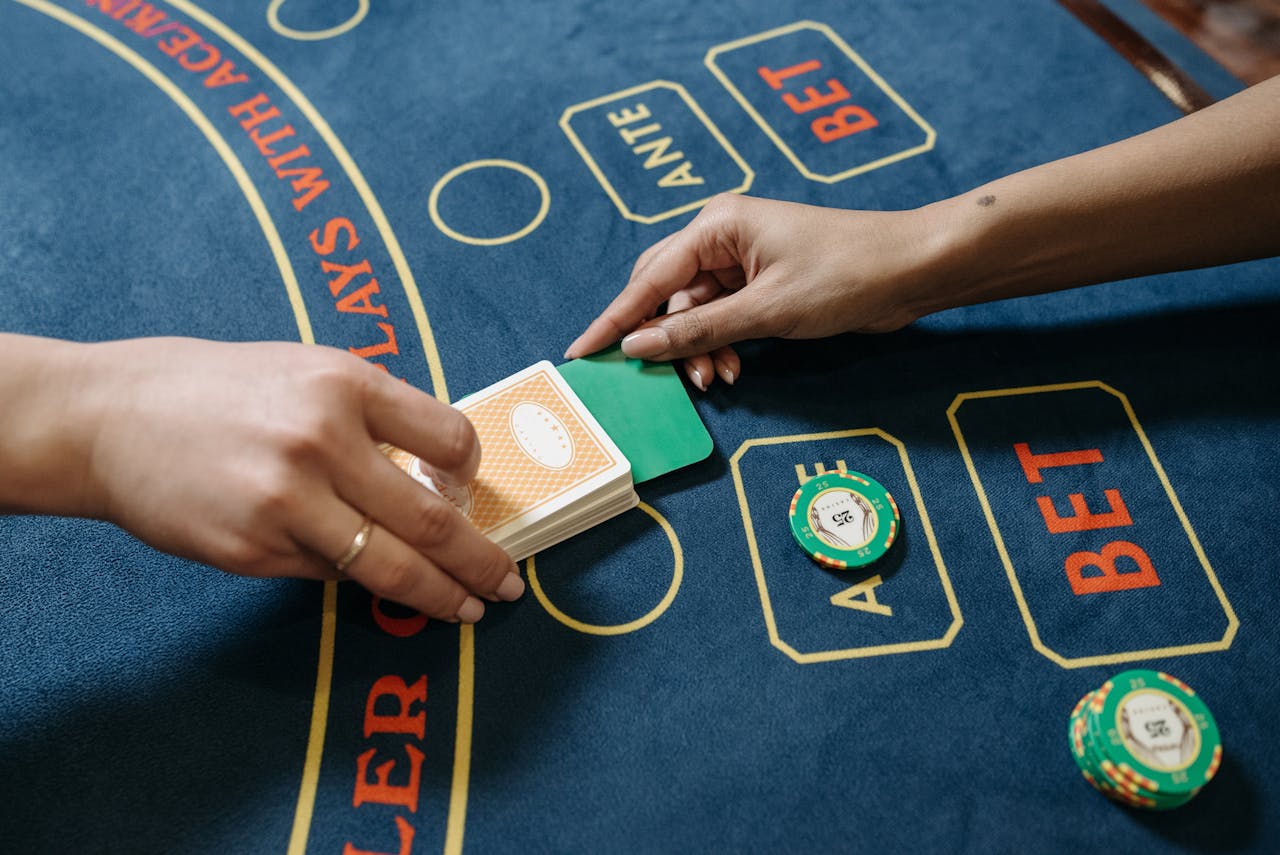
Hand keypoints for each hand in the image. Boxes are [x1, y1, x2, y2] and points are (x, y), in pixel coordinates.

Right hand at [75, 338, 520, 622]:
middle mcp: (320, 443)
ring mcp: (285, 504)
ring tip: (468, 609)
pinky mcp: (252, 551)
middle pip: (431, 521)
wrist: (111, 416)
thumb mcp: (307, 371)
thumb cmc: (221, 390)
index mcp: (345, 385)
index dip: (473, 474)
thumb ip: (375, 416)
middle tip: (507, 583)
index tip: (473, 494)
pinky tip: (370, 580)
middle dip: (480, 562)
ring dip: (439, 596)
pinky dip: (356, 578)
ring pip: (388, 567)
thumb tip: (440, 477)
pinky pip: (327, 575)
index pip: (450, 439)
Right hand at [565, 194, 943, 388]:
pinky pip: (721, 318)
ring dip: (698, 349)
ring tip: (718, 379)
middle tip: (659, 378)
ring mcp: (742, 262)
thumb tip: (638, 345)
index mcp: (717, 225)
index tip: (582, 352)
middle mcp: (722, 238)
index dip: (615, 319)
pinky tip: (735, 369)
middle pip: (665, 293)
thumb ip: (698, 329)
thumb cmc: (845, 274)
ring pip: (693, 313)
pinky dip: (722, 345)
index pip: (650, 277)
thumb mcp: (766, 309)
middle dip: (662, 339)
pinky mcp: (761, 286)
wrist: (911, 270)